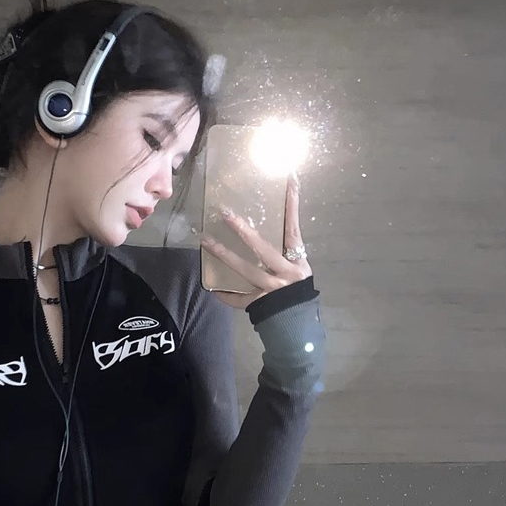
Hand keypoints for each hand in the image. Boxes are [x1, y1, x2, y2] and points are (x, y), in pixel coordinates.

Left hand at [199, 173, 311, 309]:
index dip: (292, 205)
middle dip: (242, 230)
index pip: (293, 230)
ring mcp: (269, 290)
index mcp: (297, 263)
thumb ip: (288, 253)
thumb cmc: (299, 293)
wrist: (298, 325)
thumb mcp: (300, 270)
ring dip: (223, 254)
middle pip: (261, 248)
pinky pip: (237, 298)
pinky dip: (224, 294)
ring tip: (205, 241)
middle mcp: (284, 274)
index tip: (289, 179)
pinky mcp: (257, 304)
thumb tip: (276, 224)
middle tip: (224, 212)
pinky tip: (211, 286)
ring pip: (243, 269)